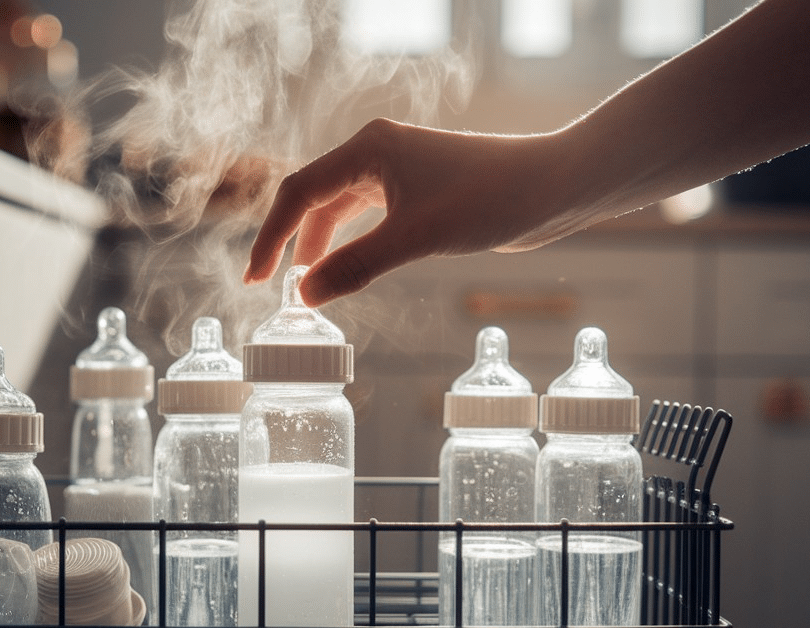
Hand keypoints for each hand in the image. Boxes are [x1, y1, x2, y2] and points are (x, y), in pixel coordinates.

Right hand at [243, 118, 571, 305]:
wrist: (553, 186)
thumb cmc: (491, 198)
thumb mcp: (417, 238)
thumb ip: (357, 266)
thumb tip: (306, 296)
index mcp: (368, 150)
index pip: (299, 192)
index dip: (271, 237)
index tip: (256, 279)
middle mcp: (377, 153)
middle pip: (313, 197)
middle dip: (290, 242)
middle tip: (271, 286)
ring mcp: (398, 170)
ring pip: (340, 208)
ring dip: (321, 245)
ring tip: (306, 285)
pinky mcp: (418, 190)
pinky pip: (367, 216)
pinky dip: (351, 244)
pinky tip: (346, 270)